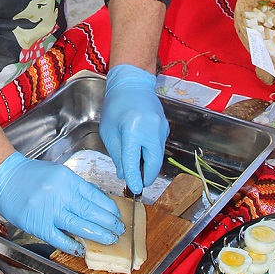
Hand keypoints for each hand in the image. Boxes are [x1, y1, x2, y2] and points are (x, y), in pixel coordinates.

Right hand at [0, 152, 123, 255]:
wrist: (6, 177)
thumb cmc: (31, 175)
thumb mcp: (58, 173)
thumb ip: (76, 187)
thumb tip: (96, 201)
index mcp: (67, 179)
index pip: (94, 195)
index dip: (108, 207)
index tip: (117, 215)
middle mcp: (60, 194)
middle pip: (90, 211)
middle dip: (108, 222)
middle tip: (120, 230)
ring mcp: (49, 210)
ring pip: (79, 225)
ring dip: (97, 234)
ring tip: (110, 239)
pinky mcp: (38, 225)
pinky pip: (59, 238)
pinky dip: (72, 245)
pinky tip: (83, 248)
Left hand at [99, 64, 168, 194]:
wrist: (133, 84)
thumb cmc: (116, 105)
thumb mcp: (109, 131)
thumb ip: (117, 154)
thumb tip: (125, 174)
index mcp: (133, 128)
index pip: (134, 160)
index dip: (134, 177)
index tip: (134, 189)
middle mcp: (151, 129)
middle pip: (154, 163)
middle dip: (147, 176)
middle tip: (138, 184)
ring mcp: (161, 128)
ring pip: (158, 157)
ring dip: (149, 166)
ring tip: (137, 169)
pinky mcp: (165, 128)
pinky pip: (159, 147)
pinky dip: (151, 155)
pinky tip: (141, 153)